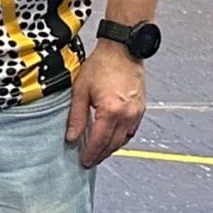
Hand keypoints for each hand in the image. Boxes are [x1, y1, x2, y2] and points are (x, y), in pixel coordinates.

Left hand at [65, 42, 144, 167]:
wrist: (122, 50)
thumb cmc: (101, 66)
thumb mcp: (80, 91)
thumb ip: (76, 117)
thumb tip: (71, 137)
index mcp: (111, 111)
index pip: (99, 141)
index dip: (91, 154)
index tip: (83, 162)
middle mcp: (127, 115)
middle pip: (113, 144)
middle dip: (100, 155)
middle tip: (89, 161)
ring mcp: (137, 112)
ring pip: (124, 139)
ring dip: (111, 148)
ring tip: (98, 153)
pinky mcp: (141, 108)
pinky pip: (131, 130)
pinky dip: (121, 138)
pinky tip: (112, 140)